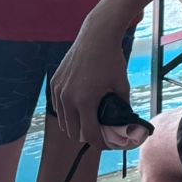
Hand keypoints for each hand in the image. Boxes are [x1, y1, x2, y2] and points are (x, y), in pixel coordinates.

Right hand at [48, 26, 131, 145]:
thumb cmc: (111, 59)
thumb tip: (126, 122)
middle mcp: (68, 99)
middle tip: (100, 133)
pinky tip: (80, 107)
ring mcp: (58, 91)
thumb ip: (123, 106)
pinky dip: (68, 111)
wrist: (96, 36)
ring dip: (75, 125)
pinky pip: (59, 106)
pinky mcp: (54, 83)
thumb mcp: (122, 85)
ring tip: (89, 121)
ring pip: (64, 120)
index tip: (108, 144)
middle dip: (87, 136)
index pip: (89, 135)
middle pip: (73, 132)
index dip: (100, 144)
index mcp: (85, 102)